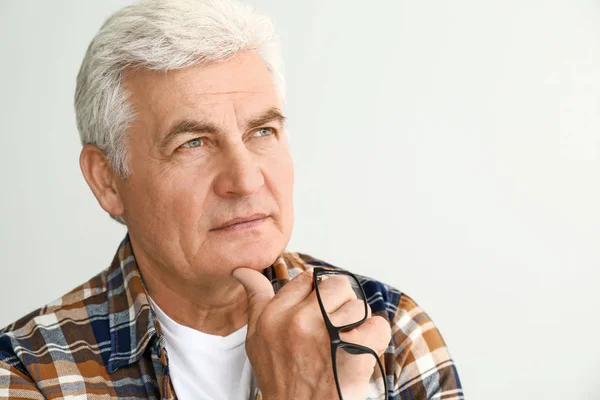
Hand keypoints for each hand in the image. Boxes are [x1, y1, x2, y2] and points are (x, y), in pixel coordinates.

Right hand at [232, 268, 390, 399]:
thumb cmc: (280, 378)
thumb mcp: (257, 338)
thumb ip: (256, 300)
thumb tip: (243, 270)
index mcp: (274, 315)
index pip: (307, 279)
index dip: (317, 296)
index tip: (317, 315)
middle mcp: (298, 321)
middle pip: (337, 286)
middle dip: (340, 305)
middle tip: (333, 330)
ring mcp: (327, 337)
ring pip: (359, 307)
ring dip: (358, 325)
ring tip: (344, 345)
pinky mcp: (354, 353)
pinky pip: (378, 326)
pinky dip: (376, 338)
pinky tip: (361, 351)